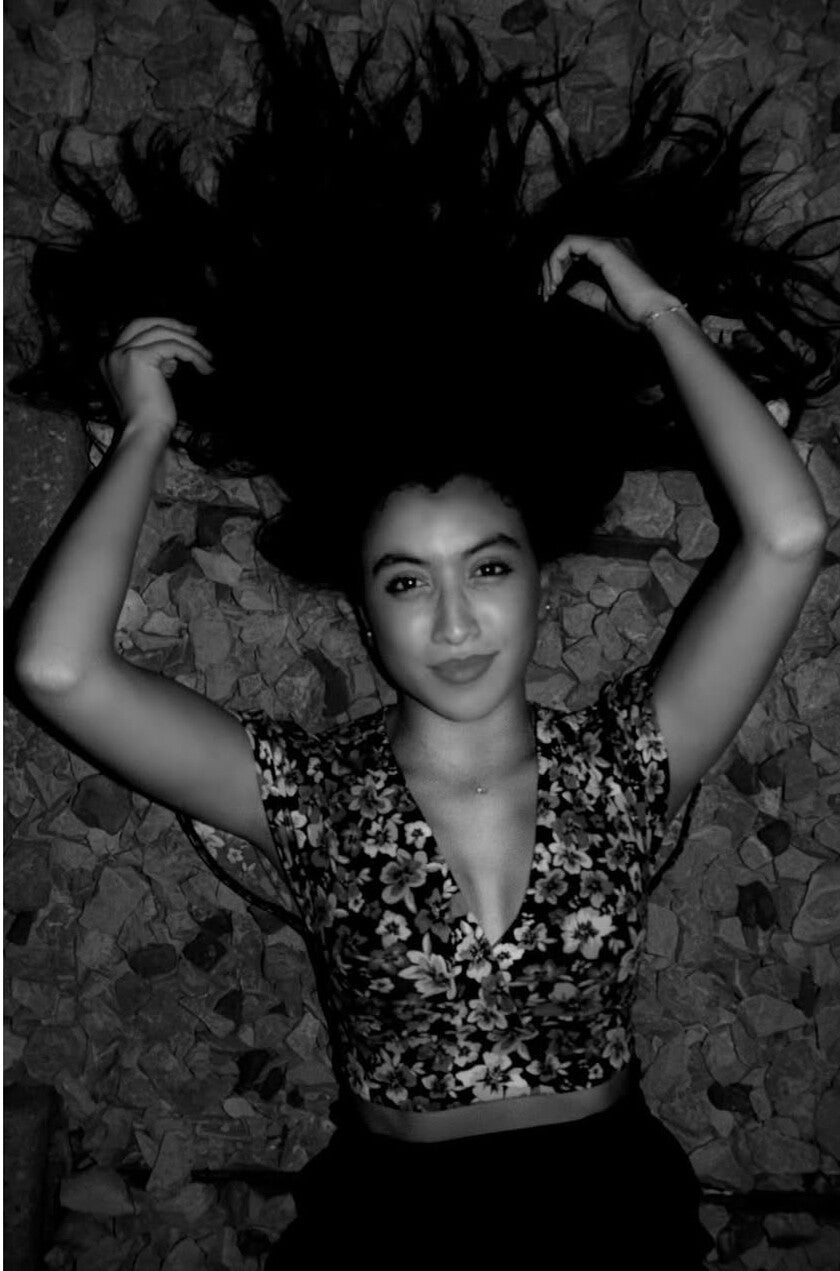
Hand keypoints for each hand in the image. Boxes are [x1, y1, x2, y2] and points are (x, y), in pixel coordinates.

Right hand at [99, 317, 213, 430]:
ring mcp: (122, 354)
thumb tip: (174, 357)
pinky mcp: (137, 357)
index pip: (135, 330)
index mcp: (110, 360)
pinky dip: (191, 354)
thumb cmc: (151, 417)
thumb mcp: (151, 385)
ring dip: (189, 343)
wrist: (145, 432)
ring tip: (207, 357)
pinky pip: (171, 346)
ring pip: (162, 333)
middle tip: (195, 333)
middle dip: (171, 324)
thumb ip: (157, 366)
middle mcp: (111, 354)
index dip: (160, 327)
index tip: (184, 333)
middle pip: (143, 322)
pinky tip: (204, 367)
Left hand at [538, 235, 681, 331]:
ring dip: (550, 266)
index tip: (548, 295)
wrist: (652, 314)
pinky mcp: (604, 248)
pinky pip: (569, 244)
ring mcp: (609, 243)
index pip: (576, 255)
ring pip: (566, 243)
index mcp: (611, 256)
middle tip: (544, 294)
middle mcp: (611, 244)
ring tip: (549, 290)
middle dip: (549, 270)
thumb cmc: (632, 312)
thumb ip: (583, 288)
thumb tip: (561, 285)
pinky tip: (556, 281)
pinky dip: (556, 261)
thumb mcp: (601, 298)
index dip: (556, 272)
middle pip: (568, 248)